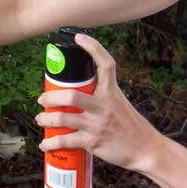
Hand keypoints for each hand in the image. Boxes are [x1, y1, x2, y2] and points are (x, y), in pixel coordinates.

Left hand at [35, 33, 166, 172]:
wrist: (145, 149)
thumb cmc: (130, 125)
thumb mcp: (120, 103)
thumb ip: (103, 95)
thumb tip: (79, 90)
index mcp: (112, 92)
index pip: (106, 64)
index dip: (92, 48)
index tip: (78, 38)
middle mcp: (104, 106)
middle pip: (71, 96)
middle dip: (50, 97)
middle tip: (42, 99)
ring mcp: (97, 124)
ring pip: (63, 118)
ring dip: (46, 119)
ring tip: (40, 119)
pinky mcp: (93, 142)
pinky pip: (65, 141)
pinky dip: (50, 142)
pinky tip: (44, 144)